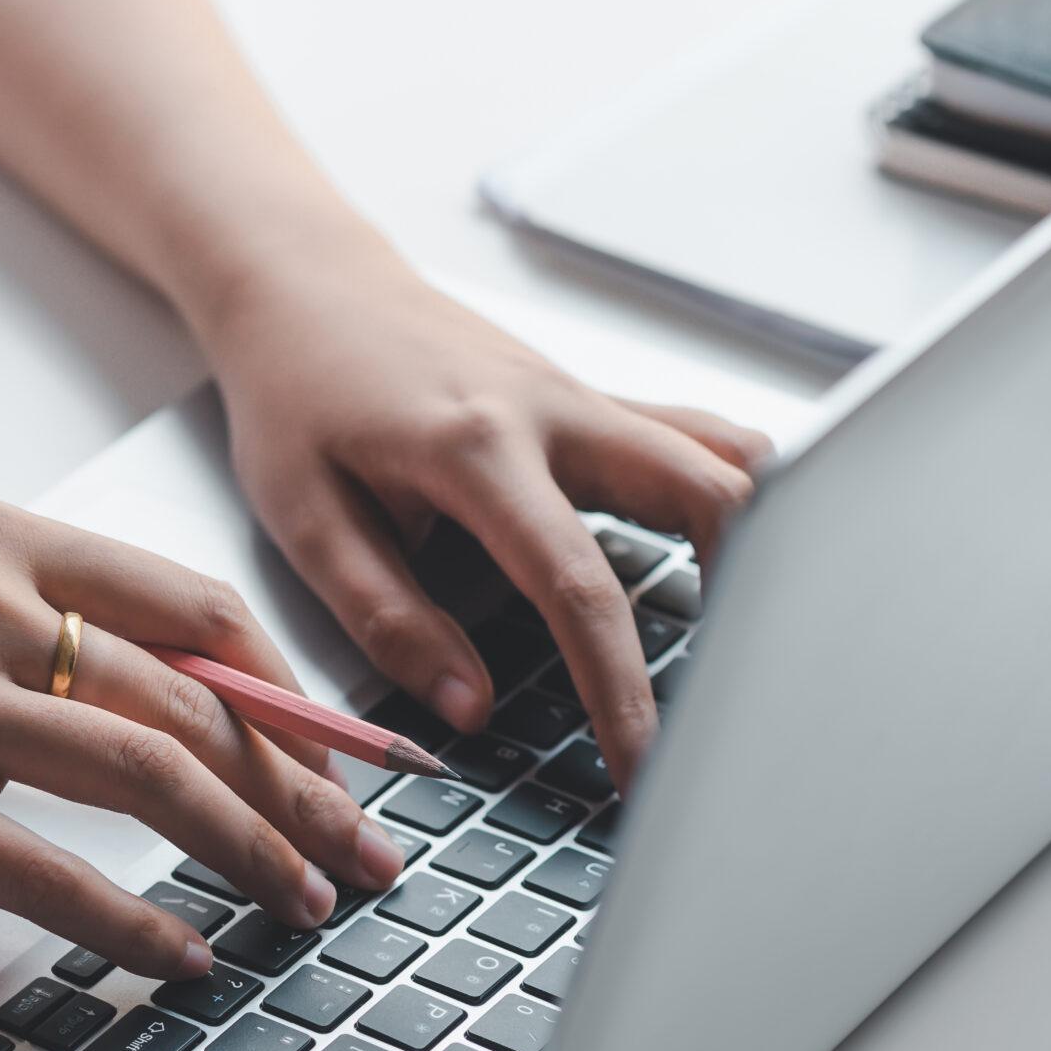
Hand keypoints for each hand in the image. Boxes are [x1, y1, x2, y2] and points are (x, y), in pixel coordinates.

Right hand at [0, 500, 406, 977]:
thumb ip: (35, 650)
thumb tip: (178, 732)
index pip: (190, 606)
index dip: (290, 690)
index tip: (346, 752)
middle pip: (190, 697)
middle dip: (300, 787)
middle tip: (362, 851)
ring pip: (144, 773)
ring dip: (247, 850)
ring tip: (300, 904)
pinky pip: (46, 870)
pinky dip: (134, 925)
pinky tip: (181, 960)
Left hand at [196, 247, 772, 788]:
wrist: (306, 284)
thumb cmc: (295, 393)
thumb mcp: (305, 516)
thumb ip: (389, 617)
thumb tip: (471, 707)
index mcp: (475, 448)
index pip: (579, 586)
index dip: (620, 689)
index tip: (644, 765)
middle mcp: (553, 411)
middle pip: (709, 495)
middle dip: (743, 602)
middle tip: (724, 695)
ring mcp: (585, 397)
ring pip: (726, 457)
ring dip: (755, 544)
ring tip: (739, 640)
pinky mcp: (594, 398)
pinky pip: (698, 440)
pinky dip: (734, 496)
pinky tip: (727, 557)